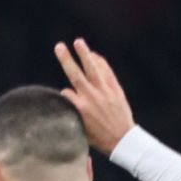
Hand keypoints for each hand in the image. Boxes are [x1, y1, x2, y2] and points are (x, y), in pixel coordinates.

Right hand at [54, 38, 134, 155]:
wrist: (122, 139)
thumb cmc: (99, 138)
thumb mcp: (81, 129)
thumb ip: (73, 111)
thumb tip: (66, 96)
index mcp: (80, 109)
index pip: (66, 93)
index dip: (64, 95)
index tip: (66, 100)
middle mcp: (91, 98)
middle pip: (76, 74)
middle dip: (66, 60)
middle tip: (59, 46)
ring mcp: (104, 92)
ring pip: (93, 69)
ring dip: (85, 54)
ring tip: (78, 41)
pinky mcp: (115, 89)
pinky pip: (106, 72)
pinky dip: (100, 62)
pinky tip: (94, 55)